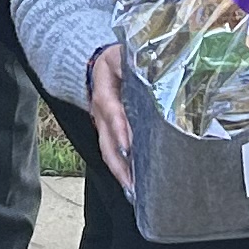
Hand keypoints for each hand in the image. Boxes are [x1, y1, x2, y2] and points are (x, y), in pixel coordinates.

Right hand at [85, 45, 135, 190]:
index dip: (119, 129)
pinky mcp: (109, 134)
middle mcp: (101, 114)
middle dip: (119, 164)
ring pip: (108, 153)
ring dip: (120, 173)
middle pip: (107, 143)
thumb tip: (151, 65)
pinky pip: (113, 154)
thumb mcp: (120, 56)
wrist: (96, 67)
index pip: (111, 112)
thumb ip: (131, 61)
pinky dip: (121, 171)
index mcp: (105, 93)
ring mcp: (103, 127)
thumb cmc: (115, 62)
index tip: (128, 146)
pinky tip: (134, 185)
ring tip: (134, 191)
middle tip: (133, 182)